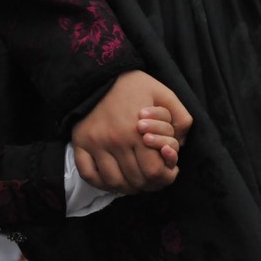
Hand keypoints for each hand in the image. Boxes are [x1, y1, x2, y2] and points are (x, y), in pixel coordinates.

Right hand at [72, 70, 191, 193]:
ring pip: (114, 182)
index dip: (165, 177)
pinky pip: (89, 175)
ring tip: (135, 177)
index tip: (169, 170)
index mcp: (137, 131)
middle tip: (153, 174)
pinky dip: (102, 184)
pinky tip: (113, 179)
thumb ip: (180, 118)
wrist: (98, 74)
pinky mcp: (79, 144)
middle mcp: (114, 141)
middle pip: (135, 181)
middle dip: (150, 183)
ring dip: (128, 186)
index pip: (153, 172)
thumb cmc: (133, 85)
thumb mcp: (163, 94)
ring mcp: (95, 144)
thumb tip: (180, 145)